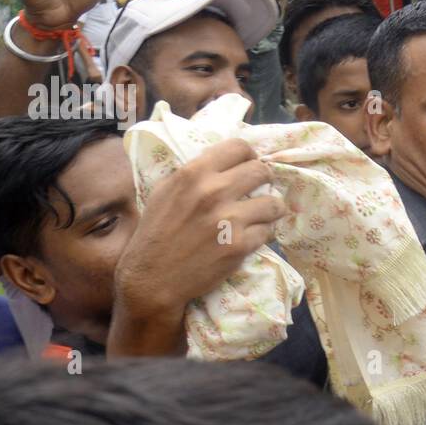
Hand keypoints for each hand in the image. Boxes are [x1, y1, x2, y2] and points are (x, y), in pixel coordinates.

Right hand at [114, 140, 286, 318]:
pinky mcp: (240, 245)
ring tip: (263, 214)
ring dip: (271, 209)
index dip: (250, 155)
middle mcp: (213, 191)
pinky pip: (268, 231)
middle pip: (261, 170)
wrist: (152, 277)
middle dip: (266, 179)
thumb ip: (193, 174)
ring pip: (273, 203)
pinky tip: (252, 236)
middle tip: (262, 188)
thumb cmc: (156, 232)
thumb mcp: (165, 191)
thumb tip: (221, 161)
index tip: (250, 164)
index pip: (239, 147)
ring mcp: (229, 219)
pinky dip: (263, 234)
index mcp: (193, 173)